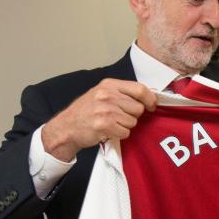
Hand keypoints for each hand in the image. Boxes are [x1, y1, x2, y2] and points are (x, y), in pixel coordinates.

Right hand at [41, 79, 156, 160]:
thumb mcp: (102, 94)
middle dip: (133, 115)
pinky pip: (125, 132)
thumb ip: (122, 93)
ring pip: (133, 121)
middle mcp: (107, 95)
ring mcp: (105, 110)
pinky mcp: (104, 125)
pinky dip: (119, 134)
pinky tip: (108, 131)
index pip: (140, 89)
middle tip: (119, 117)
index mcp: (109, 84)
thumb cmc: (86, 111)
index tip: (151, 106)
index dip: (150, 99)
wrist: (66, 127)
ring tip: (111, 123)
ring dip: (125, 126)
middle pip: (138, 108)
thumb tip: (149, 96)